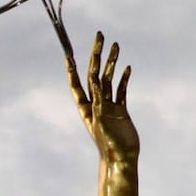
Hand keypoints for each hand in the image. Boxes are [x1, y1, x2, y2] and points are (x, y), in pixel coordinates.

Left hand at [68, 31, 138, 164]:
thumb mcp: (101, 122)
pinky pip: (122, 91)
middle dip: (96, 55)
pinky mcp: (121, 111)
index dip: (72, 70)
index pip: (77, 84)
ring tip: (116, 45)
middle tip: (99, 36)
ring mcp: (109, 106)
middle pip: (94, 75)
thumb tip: (93, 82)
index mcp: (87, 108)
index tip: (69, 55)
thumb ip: (97, 103)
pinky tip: (127, 68)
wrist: (122, 159)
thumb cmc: (108, 145)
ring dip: (112, 62)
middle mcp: (97, 105)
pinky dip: (124, 79)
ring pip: (109, 79)